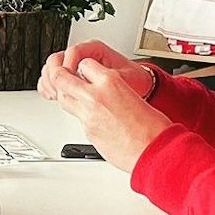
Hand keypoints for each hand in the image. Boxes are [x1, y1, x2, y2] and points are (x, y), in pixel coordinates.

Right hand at [39, 40, 137, 100]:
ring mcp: (74, 65)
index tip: (70, 79)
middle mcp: (82, 55)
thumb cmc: (132, 78)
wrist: (137, 84)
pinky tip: (51, 95)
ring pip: (51, 68)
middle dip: (55, 75)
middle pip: (57, 59)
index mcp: (95, 49)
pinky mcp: (70, 76)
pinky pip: (52, 78)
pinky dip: (48, 86)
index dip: (68, 65)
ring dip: (49, 81)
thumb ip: (109, 77)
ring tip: (55, 95)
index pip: (74, 52)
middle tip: (59, 90)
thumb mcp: (124, 77)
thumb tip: (95, 81)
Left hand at [44, 58, 172, 171]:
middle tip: (63, 78)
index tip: (84, 71)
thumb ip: (115, 90)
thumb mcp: (134, 95)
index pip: (84, 63)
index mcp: (111, 82)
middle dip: (60, 76)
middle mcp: (95, 96)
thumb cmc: (152, 126)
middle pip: (61, 77)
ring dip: (66, 95)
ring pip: (63, 99)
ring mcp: (88, 115)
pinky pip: (77, 119)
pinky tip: (92, 119)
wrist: (154, 151)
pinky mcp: (87, 132)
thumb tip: (108, 91)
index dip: (83, 67)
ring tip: (76, 98)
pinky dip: (81, 116)